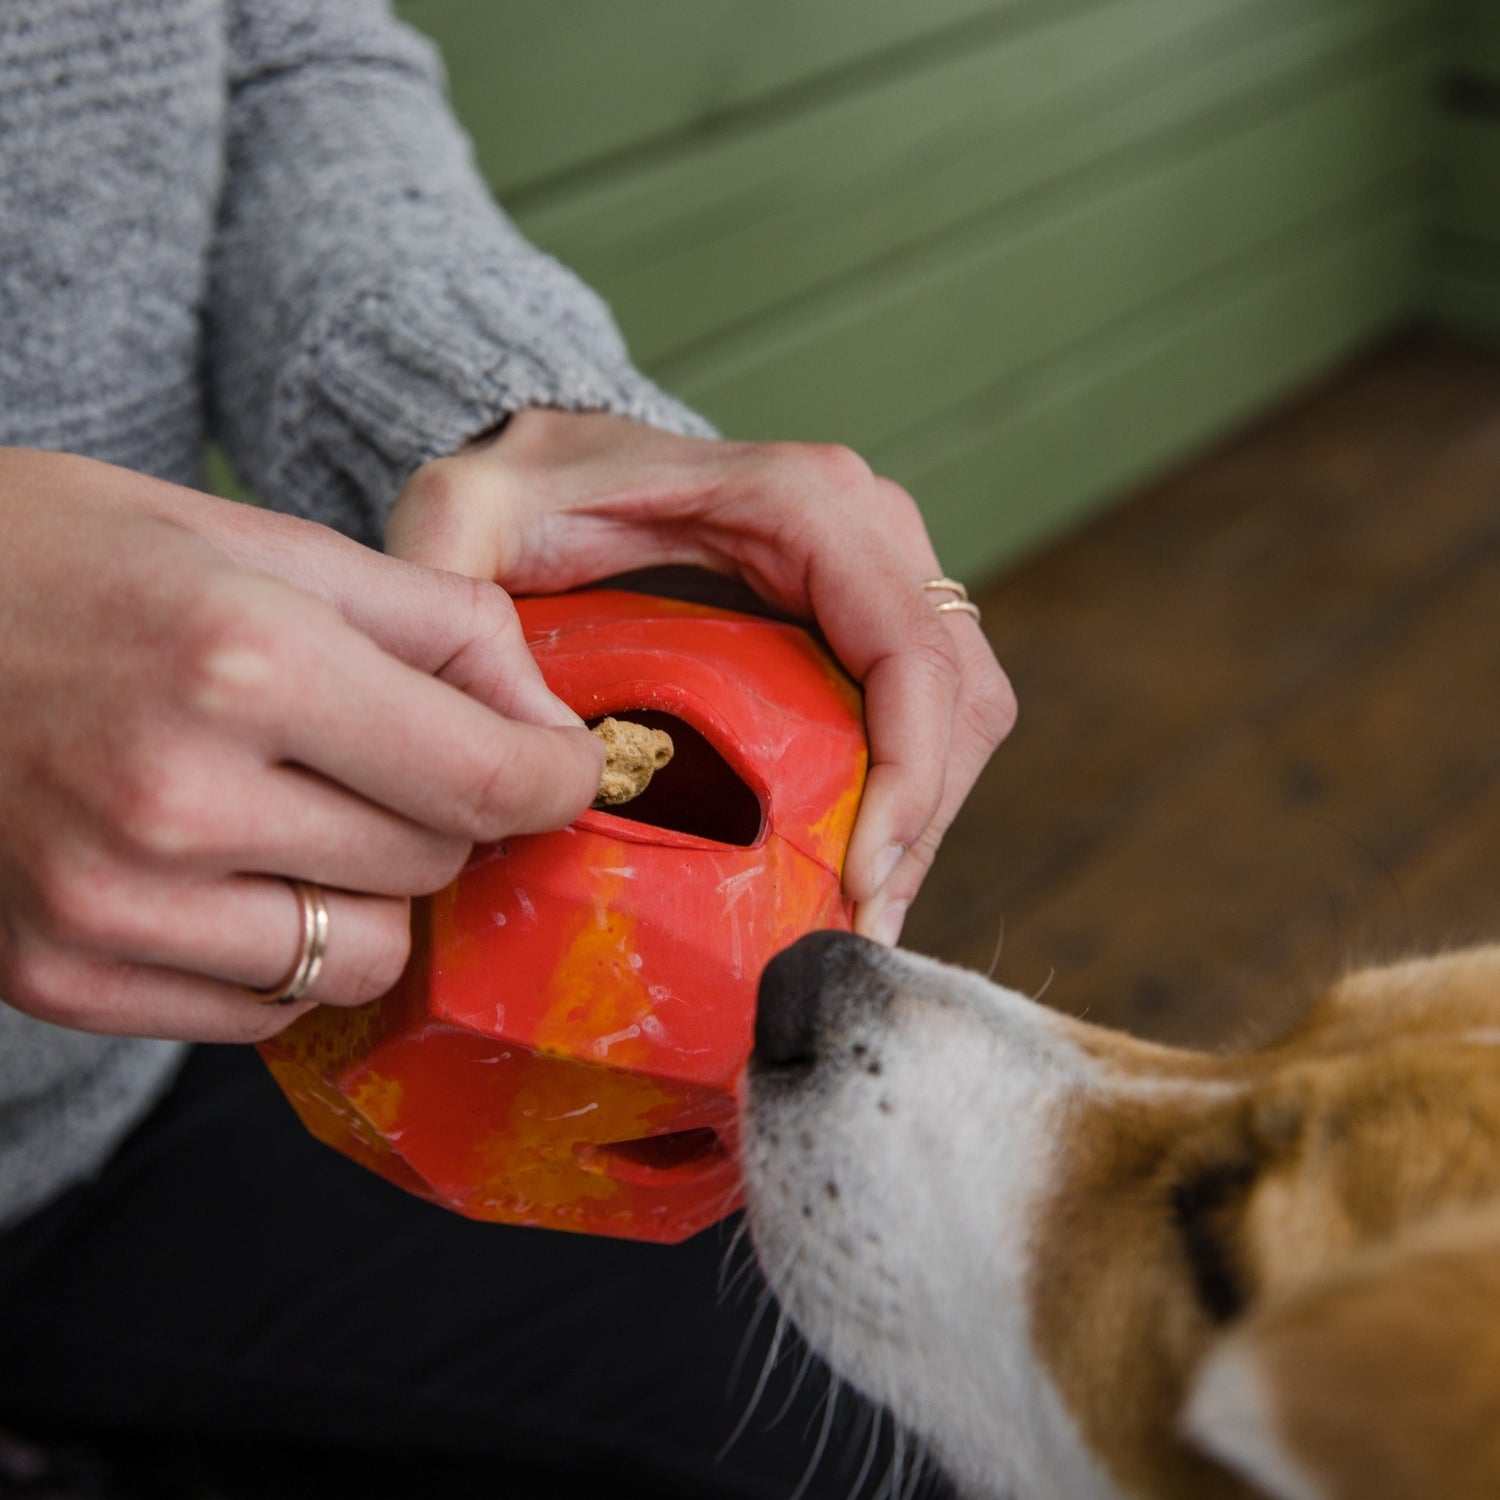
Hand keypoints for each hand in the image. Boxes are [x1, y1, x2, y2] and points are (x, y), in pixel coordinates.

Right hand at [0, 448, 602, 1041]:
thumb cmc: (59, 559)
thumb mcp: (256, 539)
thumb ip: (434, 624)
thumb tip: (552, 727)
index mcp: (242, 661)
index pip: (482, 777)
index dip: (554, 777)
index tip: (562, 766)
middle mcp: (176, 799)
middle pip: (433, 861)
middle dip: (446, 809)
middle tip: (386, 753)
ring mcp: (108, 905)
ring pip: (366, 956)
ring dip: (372, 890)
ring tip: (305, 812)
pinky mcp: (60, 975)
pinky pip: (266, 1006)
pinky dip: (285, 947)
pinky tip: (232, 869)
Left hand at [385, 411, 1015, 942]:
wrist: (561, 467)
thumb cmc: (526, 488)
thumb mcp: (462, 513)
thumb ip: (450, 590)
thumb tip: (539, 742)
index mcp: (803, 503)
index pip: (908, 649)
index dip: (907, 775)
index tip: (856, 880)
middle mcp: (870, 528)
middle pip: (958, 694)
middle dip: (922, 824)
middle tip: (855, 932)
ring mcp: (883, 570)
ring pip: (963, 712)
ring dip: (925, 822)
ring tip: (853, 918)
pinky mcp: (871, 616)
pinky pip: (930, 713)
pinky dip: (910, 796)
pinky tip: (847, 868)